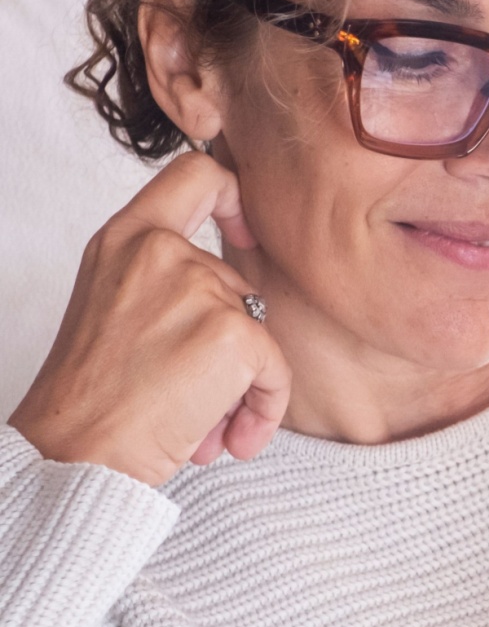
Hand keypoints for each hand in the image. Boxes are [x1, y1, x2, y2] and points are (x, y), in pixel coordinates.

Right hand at [8, 152, 291, 486]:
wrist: (74, 452)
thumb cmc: (93, 394)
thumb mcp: (115, 305)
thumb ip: (167, 279)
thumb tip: (239, 293)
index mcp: (126, 238)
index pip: (196, 174)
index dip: (235, 197)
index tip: (243, 236)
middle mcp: (161, 252)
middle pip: (237, 285)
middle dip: (227, 345)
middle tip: (193, 395)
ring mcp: (200, 288)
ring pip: (258, 333)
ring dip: (240, 387)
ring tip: (202, 427)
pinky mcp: (234, 332)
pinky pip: (276, 369)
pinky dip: (264, 408)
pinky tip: (230, 439)